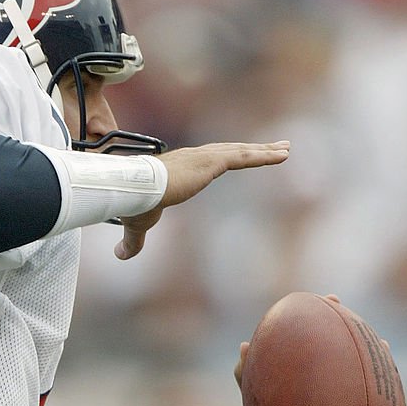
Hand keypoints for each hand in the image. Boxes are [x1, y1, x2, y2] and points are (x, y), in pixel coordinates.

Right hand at [114, 140, 289, 259]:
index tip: (240, 157)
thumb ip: (133, 241)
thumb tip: (120, 257)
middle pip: (230, 151)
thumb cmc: (134, 204)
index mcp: (180, 168)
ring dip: (265, 151)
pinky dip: (265, 156)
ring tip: (286, 150)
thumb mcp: (138, 226)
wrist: (134, 191)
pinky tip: (283, 155)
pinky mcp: (211, 162)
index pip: (210, 161)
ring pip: (241, 152)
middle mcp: (194, 158)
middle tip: (276, 148)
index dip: (227, 158)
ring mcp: (204, 158)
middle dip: (253, 149)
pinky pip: (244, 157)